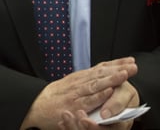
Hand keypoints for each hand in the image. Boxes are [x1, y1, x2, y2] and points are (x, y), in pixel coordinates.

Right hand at [21, 58, 137, 129]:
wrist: (33, 105)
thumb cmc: (50, 98)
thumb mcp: (65, 85)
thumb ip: (80, 81)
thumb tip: (96, 75)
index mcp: (77, 78)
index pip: (99, 68)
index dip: (115, 64)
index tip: (128, 60)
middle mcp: (77, 84)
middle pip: (100, 74)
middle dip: (117, 69)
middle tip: (132, 64)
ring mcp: (76, 94)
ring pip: (96, 85)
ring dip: (111, 79)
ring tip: (124, 74)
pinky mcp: (74, 106)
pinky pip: (88, 100)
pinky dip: (98, 95)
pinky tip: (108, 91)